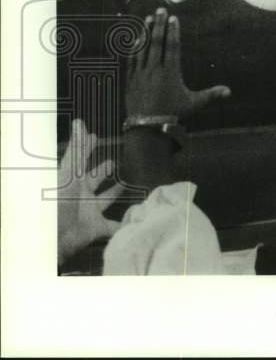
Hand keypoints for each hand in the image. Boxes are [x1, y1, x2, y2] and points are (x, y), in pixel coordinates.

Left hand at [58, 119, 121, 264]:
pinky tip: (136, 220)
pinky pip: (113, 227)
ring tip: (128, 184)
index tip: (95, 136)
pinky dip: (124, 225)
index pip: (81, 159)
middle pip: (94, 179)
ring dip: (115, 193)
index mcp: (73, 180)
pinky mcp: (97, 228)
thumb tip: (79, 122)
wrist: (56, 238)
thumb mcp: (68, 173)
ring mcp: (90, 211)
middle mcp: (82, 194)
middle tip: (114, 162)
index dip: (87, 147)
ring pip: (106, 199)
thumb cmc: (60, 201)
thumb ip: (76, 150)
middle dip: (103, 170)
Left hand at [126, 9, 230, 120]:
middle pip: (157, 42)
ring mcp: (141, 73)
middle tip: (161, 10)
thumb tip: (229, 91)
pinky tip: (137, 38)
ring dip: (147, 32)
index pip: (172, 47)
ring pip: (143, 48)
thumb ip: (211, 95)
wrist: (147, 127)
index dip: (174, 31)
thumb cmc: (173, 114)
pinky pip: (132, 59)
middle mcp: (155, 69)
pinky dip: (135, 47)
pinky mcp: (131, 79)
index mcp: (170, 72)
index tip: (174, 18)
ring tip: (149, 18)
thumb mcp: (194, 104)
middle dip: (160, 25)